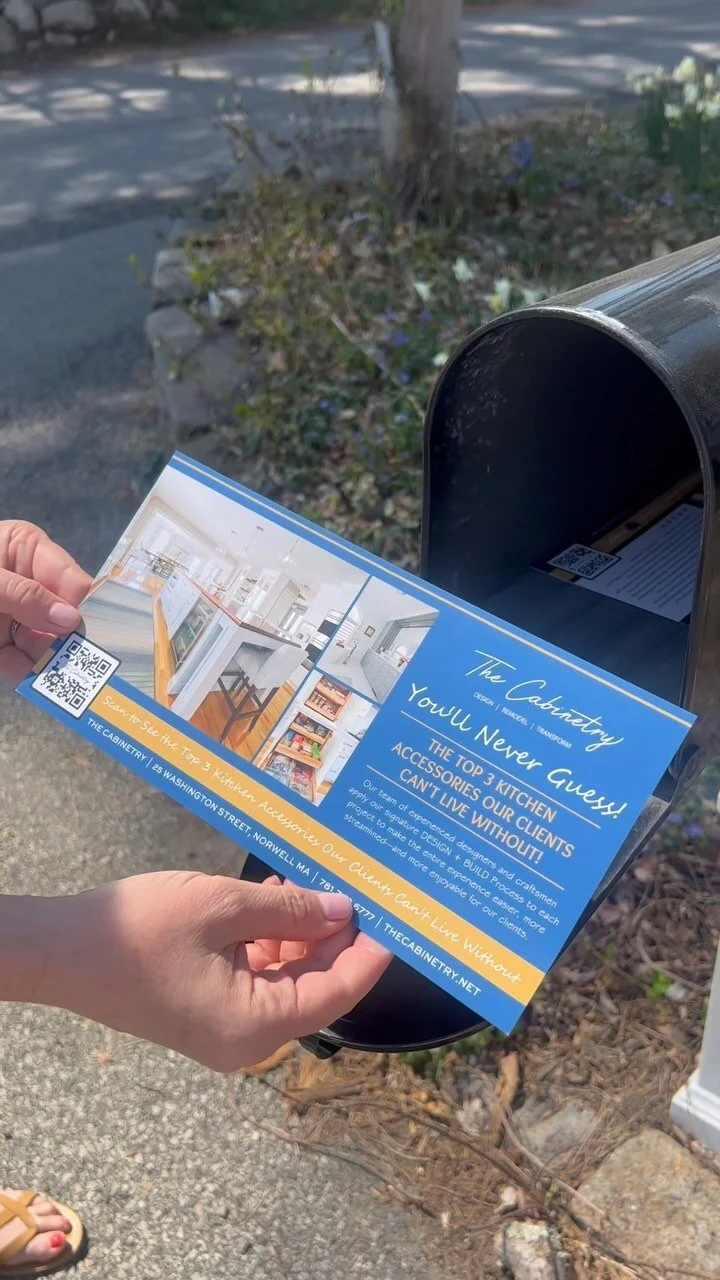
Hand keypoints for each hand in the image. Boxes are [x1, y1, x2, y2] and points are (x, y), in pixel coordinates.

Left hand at [0, 521, 91, 683]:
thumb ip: (26, 595)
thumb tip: (71, 618)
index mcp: (27, 550)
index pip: (72, 579)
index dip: (88, 606)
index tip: (107, 632)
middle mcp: (27, 583)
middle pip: (63, 615)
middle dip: (74, 640)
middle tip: (95, 663)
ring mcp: (13, 615)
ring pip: (45, 643)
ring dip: (54, 663)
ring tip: (71, 681)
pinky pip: (20, 663)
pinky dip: (29, 677)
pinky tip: (42, 687)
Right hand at [35, 871, 390, 1069]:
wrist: (62, 950)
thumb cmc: (138, 930)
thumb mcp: (223, 908)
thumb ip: (290, 911)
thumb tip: (343, 912)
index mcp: (256, 1026)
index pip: (337, 991)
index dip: (370, 952)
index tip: (398, 915)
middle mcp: (246, 1039)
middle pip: (314, 985)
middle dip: (335, 934)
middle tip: (357, 884)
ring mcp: (224, 1028)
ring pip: (286, 977)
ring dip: (299, 930)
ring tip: (307, 880)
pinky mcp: (206, 1010)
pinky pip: (255, 977)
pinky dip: (268, 939)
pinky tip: (272, 896)